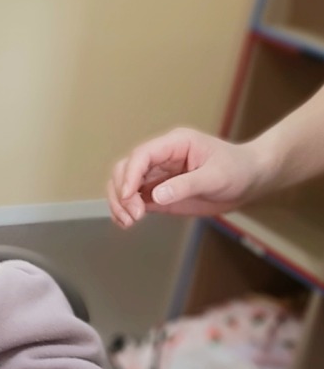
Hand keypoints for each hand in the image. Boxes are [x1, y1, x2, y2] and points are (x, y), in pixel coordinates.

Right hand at [107, 127, 269, 227]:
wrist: (249, 181)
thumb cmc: (238, 170)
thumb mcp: (216, 177)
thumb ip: (186, 185)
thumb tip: (156, 196)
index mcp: (174, 145)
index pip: (141, 155)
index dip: (130, 175)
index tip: (129, 197)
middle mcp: (160, 158)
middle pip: (124, 169)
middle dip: (122, 192)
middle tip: (134, 216)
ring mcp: (156, 176)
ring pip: (123, 185)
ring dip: (119, 203)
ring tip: (129, 222)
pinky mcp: (156, 193)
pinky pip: (132, 200)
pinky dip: (124, 211)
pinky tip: (127, 223)